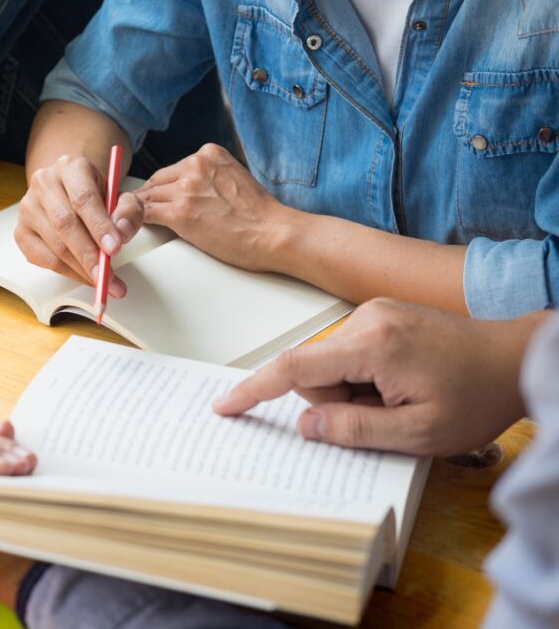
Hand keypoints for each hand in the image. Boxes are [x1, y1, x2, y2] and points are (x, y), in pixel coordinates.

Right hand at [15, 155, 142, 295]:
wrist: (70, 192)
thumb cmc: (96, 196)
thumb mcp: (121, 196)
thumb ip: (129, 212)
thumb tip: (121, 234)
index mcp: (71, 168)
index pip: (83, 198)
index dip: (100, 226)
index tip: (115, 248)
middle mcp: (44, 184)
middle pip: (65, 223)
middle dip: (89, 255)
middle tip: (108, 277)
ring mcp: (28, 208)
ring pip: (54, 245)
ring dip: (81, 269)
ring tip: (104, 282)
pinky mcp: (21, 232)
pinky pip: (43, 259)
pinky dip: (67, 273)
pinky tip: (84, 277)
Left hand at [136, 143, 293, 272]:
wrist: (273, 233)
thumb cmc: (259, 215)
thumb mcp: (232, 179)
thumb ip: (208, 178)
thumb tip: (186, 191)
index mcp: (209, 154)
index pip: (173, 169)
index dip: (161, 187)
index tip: (154, 196)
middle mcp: (195, 164)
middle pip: (157, 181)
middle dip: (148, 198)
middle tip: (138, 212)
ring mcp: (186, 187)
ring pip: (148, 198)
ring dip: (140, 212)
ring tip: (134, 222)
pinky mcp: (180, 212)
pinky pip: (145, 214)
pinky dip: (136, 221)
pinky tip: (135, 228)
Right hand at [213, 299, 541, 455]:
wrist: (518, 357)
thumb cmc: (479, 393)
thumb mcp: (418, 432)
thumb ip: (355, 430)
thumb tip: (306, 424)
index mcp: (372, 344)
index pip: (294, 367)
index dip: (255, 389)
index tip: (226, 405)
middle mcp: (366, 318)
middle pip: (313, 369)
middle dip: (337, 400)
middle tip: (385, 414)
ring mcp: (374, 313)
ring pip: (331, 362)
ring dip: (353, 389)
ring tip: (401, 397)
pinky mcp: (382, 315)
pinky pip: (349, 352)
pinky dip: (363, 375)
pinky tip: (401, 383)